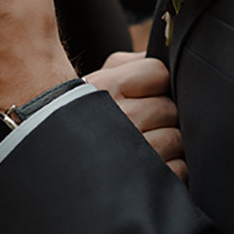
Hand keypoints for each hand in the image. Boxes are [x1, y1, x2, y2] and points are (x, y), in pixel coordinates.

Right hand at [86, 51, 186, 181]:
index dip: (156, 83)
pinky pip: (178, 168)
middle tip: (142, 124)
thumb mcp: (97, 81)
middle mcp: (118, 118)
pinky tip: (148, 168)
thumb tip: (166, 52)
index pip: (159, 73)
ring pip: (176, 138)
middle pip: (170, 107)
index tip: (143, 95)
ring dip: (168, 144)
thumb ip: (130, 62)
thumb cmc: (82, 118)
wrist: (55, 161)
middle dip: (162, 115)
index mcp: (105, 87)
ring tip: (143, 147)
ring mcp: (131, 153)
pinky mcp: (143, 181)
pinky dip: (170, 169)